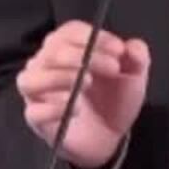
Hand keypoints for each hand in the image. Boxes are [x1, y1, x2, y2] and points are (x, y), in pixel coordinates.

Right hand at [16, 21, 149, 168]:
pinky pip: (34, 111)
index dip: (93, 37)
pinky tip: (77, 109)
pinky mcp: (37, 119)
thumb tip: (134, 46)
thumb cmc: (113, 100)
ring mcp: (37, 92)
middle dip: (84, 56)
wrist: (110, 137)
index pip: (70, 31)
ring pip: (31, 78)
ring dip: (60, 77)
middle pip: (53, 50)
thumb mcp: (133, 77)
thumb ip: (137, 58)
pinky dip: (54, 109)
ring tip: (87, 83)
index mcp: (69, 47)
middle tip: (112, 69)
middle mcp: (46, 65)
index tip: (119, 50)